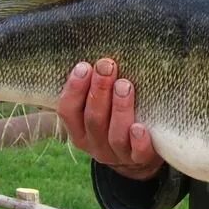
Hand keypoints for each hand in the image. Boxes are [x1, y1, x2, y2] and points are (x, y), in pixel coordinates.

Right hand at [57, 58, 164, 180]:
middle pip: (93, 119)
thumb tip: (97, 48)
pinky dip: (138, 141)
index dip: (73, 89)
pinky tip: (140, 127)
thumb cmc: (116, 121)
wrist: (138, 159)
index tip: (83, 66)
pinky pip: (138, 153)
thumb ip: (94, 88)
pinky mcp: (140, 160)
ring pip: (114, 134)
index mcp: (79, 130)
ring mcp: (117, 154)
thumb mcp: (100, 108)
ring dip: (119, 108)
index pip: (68, 111)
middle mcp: (95, 144)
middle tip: (107, 66)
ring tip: (125, 85)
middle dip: (99, 91)